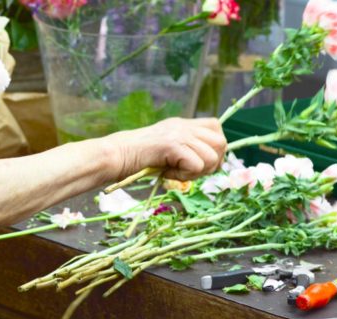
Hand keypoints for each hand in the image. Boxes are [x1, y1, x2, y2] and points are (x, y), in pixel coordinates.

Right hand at [107, 117, 226, 180]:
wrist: (116, 155)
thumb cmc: (136, 158)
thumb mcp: (166, 150)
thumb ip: (185, 150)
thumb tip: (209, 164)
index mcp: (182, 124)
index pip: (216, 127)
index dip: (215, 148)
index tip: (199, 163)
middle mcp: (183, 126)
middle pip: (221, 143)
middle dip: (211, 163)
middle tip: (189, 172)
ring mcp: (179, 134)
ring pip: (212, 157)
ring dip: (196, 172)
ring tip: (175, 173)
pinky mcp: (173, 145)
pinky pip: (197, 165)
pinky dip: (184, 176)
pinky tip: (168, 174)